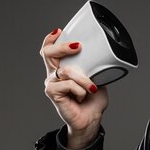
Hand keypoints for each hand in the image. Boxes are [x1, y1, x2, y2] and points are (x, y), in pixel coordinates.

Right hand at [40, 28, 107, 148]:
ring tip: (92, 88)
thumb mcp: (96, 78)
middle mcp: (53, 74)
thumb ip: (93, 67)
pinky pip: (67, 84)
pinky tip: (82, 96)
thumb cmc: (92, 99)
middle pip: (48, 53)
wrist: (90, 118)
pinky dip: (79, 89)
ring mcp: (51, 83)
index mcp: (61, 68)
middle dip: (62, 47)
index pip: (49, 50)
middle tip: (77, 47)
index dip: (51, 39)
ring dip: (83, 79)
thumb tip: (101, 57)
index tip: (60, 31)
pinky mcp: (52, 93)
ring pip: (66, 71)